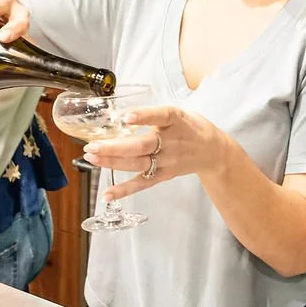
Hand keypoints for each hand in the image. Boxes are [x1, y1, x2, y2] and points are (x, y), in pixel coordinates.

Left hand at [84, 104, 221, 198]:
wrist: (213, 151)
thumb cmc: (191, 128)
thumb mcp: (179, 113)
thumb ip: (153, 114)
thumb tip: (119, 114)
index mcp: (177, 120)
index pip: (161, 116)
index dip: (144, 116)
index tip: (126, 117)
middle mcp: (172, 142)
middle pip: (142, 146)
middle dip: (114, 147)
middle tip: (92, 145)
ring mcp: (168, 161)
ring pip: (137, 164)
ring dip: (112, 162)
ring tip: (92, 157)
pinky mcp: (164, 175)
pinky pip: (142, 183)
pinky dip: (124, 190)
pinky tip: (107, 193)